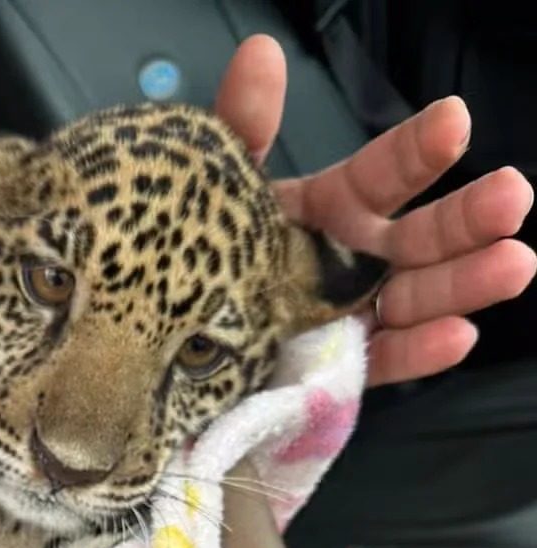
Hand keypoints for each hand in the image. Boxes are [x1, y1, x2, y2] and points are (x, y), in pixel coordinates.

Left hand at [215, 35, 535, 385]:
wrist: (167, 345)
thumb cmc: (202, 255)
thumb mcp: (219, 187)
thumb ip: (242, 128)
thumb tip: (261, 55)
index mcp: (332, 209)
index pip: (384, 173)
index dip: (417, 149)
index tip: (453, 121)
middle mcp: (354, 260)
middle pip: (420, 238)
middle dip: (467, 218)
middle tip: (512, 196)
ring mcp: (354, 316)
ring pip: (418, 299)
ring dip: (465, 282)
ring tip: (513, 264)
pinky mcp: (340, 370)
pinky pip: (383, 362)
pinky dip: (419, 352)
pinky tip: (457, 335)